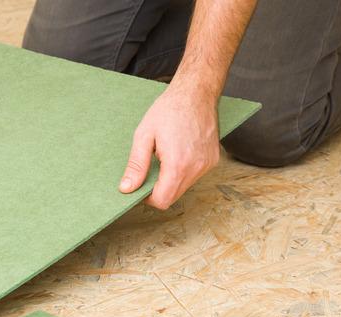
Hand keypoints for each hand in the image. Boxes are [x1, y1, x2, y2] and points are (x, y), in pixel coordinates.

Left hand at [118, 83, 220, 209]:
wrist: (196, 92)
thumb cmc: (168, 110)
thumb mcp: (144, 136)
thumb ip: (136, 165)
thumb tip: (127, 188)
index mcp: (177, 164)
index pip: (162, 200)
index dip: (147, 198)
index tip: (140, 185)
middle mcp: (196, 168)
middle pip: (173, 196)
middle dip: (158, 189)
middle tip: (150, 169)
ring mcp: (207, 164)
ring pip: (184, 187)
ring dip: (171, 180)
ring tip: (164, 157)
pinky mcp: (213, 159)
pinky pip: (194, 176)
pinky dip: (183, 171)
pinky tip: (178, 153)